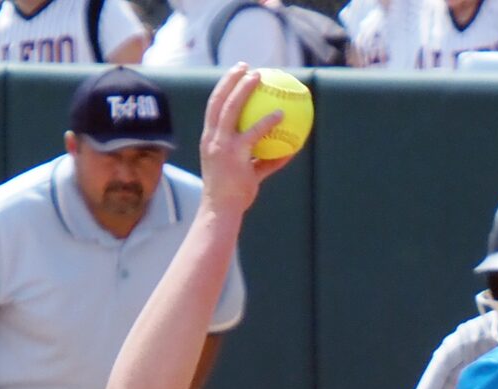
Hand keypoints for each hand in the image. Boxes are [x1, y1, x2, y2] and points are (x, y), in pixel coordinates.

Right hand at [198, 64, 293, 217]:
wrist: (221, 212)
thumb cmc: (232, 195)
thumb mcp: (246, 174)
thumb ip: (263, 161)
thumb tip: (288, 153)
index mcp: (210, 140)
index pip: (213, 107)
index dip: (223, 88)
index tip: (235, 75)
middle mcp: (213, 139)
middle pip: (218, 101)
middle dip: (230, 80)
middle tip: (246, 66)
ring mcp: (223, 146)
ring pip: (231, 109)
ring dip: (244, 89)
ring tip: (258, 77)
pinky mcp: (235, 156)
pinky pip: (255, 134)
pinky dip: (268, 122)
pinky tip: (281, 114)